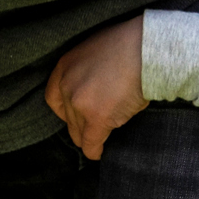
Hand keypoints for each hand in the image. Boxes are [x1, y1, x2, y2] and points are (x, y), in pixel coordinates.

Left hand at [45, 16, 146, 161]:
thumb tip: (94, 91)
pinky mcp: (96, 118)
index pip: (53, 98)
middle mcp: (67, 85)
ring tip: (99, 139)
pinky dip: (95, 150)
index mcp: (65, 66)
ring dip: (89, 136)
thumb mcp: (96, 51)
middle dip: (80, 124)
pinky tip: (100, 153)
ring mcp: (80, 102)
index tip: (74, 115)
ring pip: (78, 133)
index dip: (65, 110)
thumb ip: (87, 72)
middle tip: (93, 127)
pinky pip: (91, 143)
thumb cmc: (129, 46)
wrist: (144, 49)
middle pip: (68, 118)